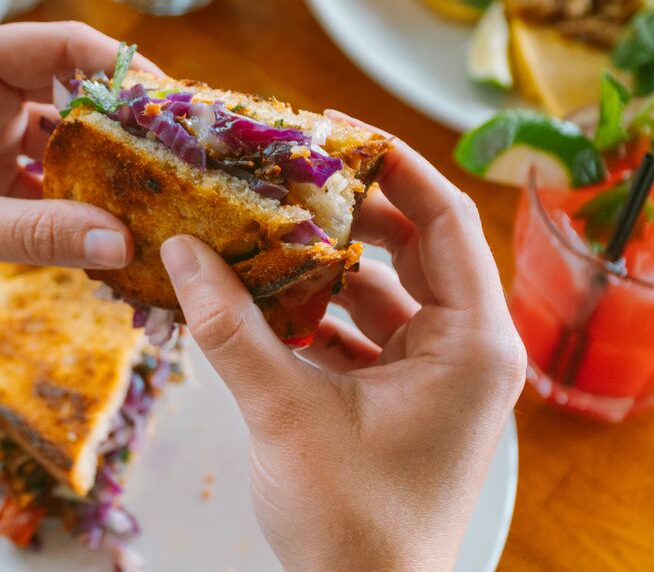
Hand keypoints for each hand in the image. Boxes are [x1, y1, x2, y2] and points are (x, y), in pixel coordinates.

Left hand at [0, 21, 159, 331]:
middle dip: (122, 123)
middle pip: (72, 88)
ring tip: (156, 195)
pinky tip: (111, 229)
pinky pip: (47, 177)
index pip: (62, 45)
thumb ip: (43, 234)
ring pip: (63, 136)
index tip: (174, 109)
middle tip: (178, 158)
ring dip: (102, 166)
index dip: (124, 71)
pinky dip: (76, 200)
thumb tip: (127, 242)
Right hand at [160, 126, 525, 570]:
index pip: (445, 219)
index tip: (331, 131)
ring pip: (384, 290)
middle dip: (349, 209)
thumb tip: (180, 248)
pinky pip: (364, 331)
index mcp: (472, 342)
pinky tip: (264, 295)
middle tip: (285, 172)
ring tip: (264, 225)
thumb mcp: (284, 412)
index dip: (392, 165)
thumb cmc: (351, 522)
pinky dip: (319, 311)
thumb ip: (230, 327)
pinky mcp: (402, 400)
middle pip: (414, 247)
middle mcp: (466, 350)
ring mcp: (435, 376)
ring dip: (327, 262)